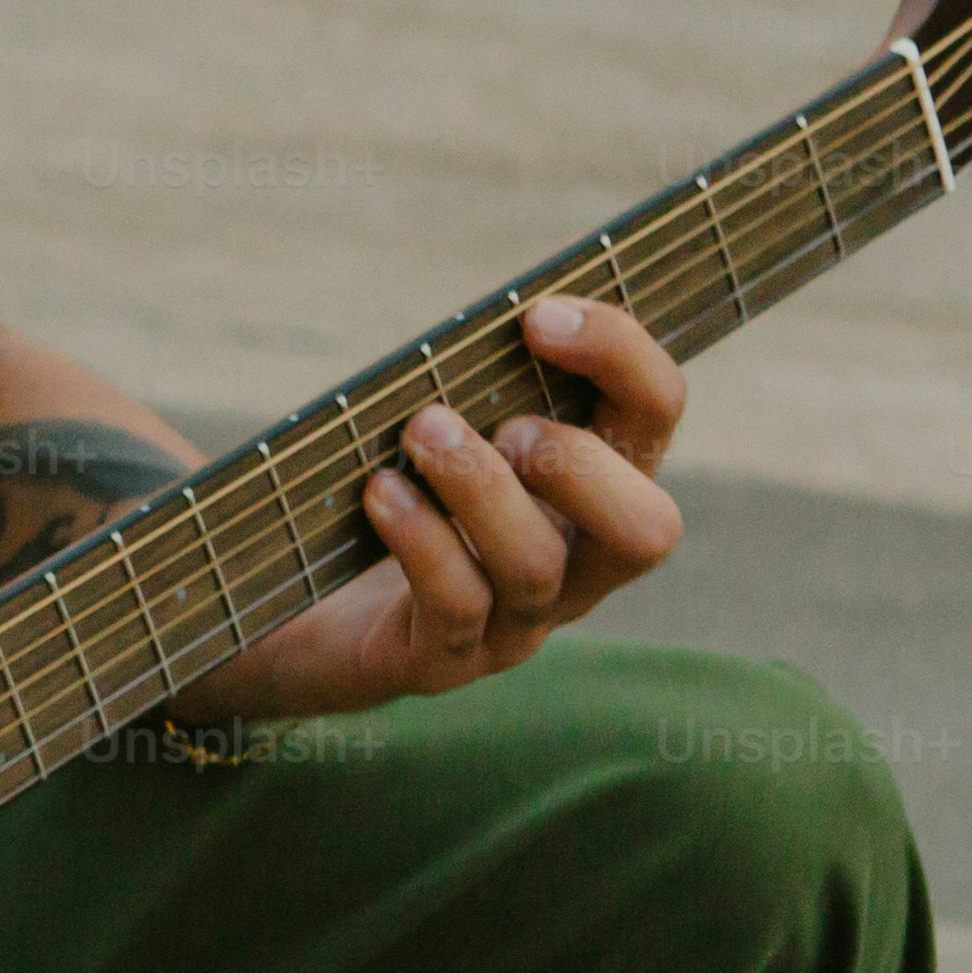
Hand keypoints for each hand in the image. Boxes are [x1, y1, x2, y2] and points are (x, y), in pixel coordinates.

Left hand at [177, 296, 682, 723]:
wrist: (315, 616)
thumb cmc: (396, 492)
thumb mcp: (450, 427)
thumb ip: (481, 378)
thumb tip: (497, 310)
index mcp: (595, 485)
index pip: (656, 413)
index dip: (620, 355)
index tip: (536, 315)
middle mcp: (577, 563)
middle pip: (648, 529)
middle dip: (578, 462)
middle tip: (503, 424)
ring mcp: (516, 624)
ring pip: (537, 567)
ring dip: (481, 487)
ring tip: (421, 432)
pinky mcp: (444, 661)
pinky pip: (455, 608)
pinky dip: (421, 539)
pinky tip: (381, 490)